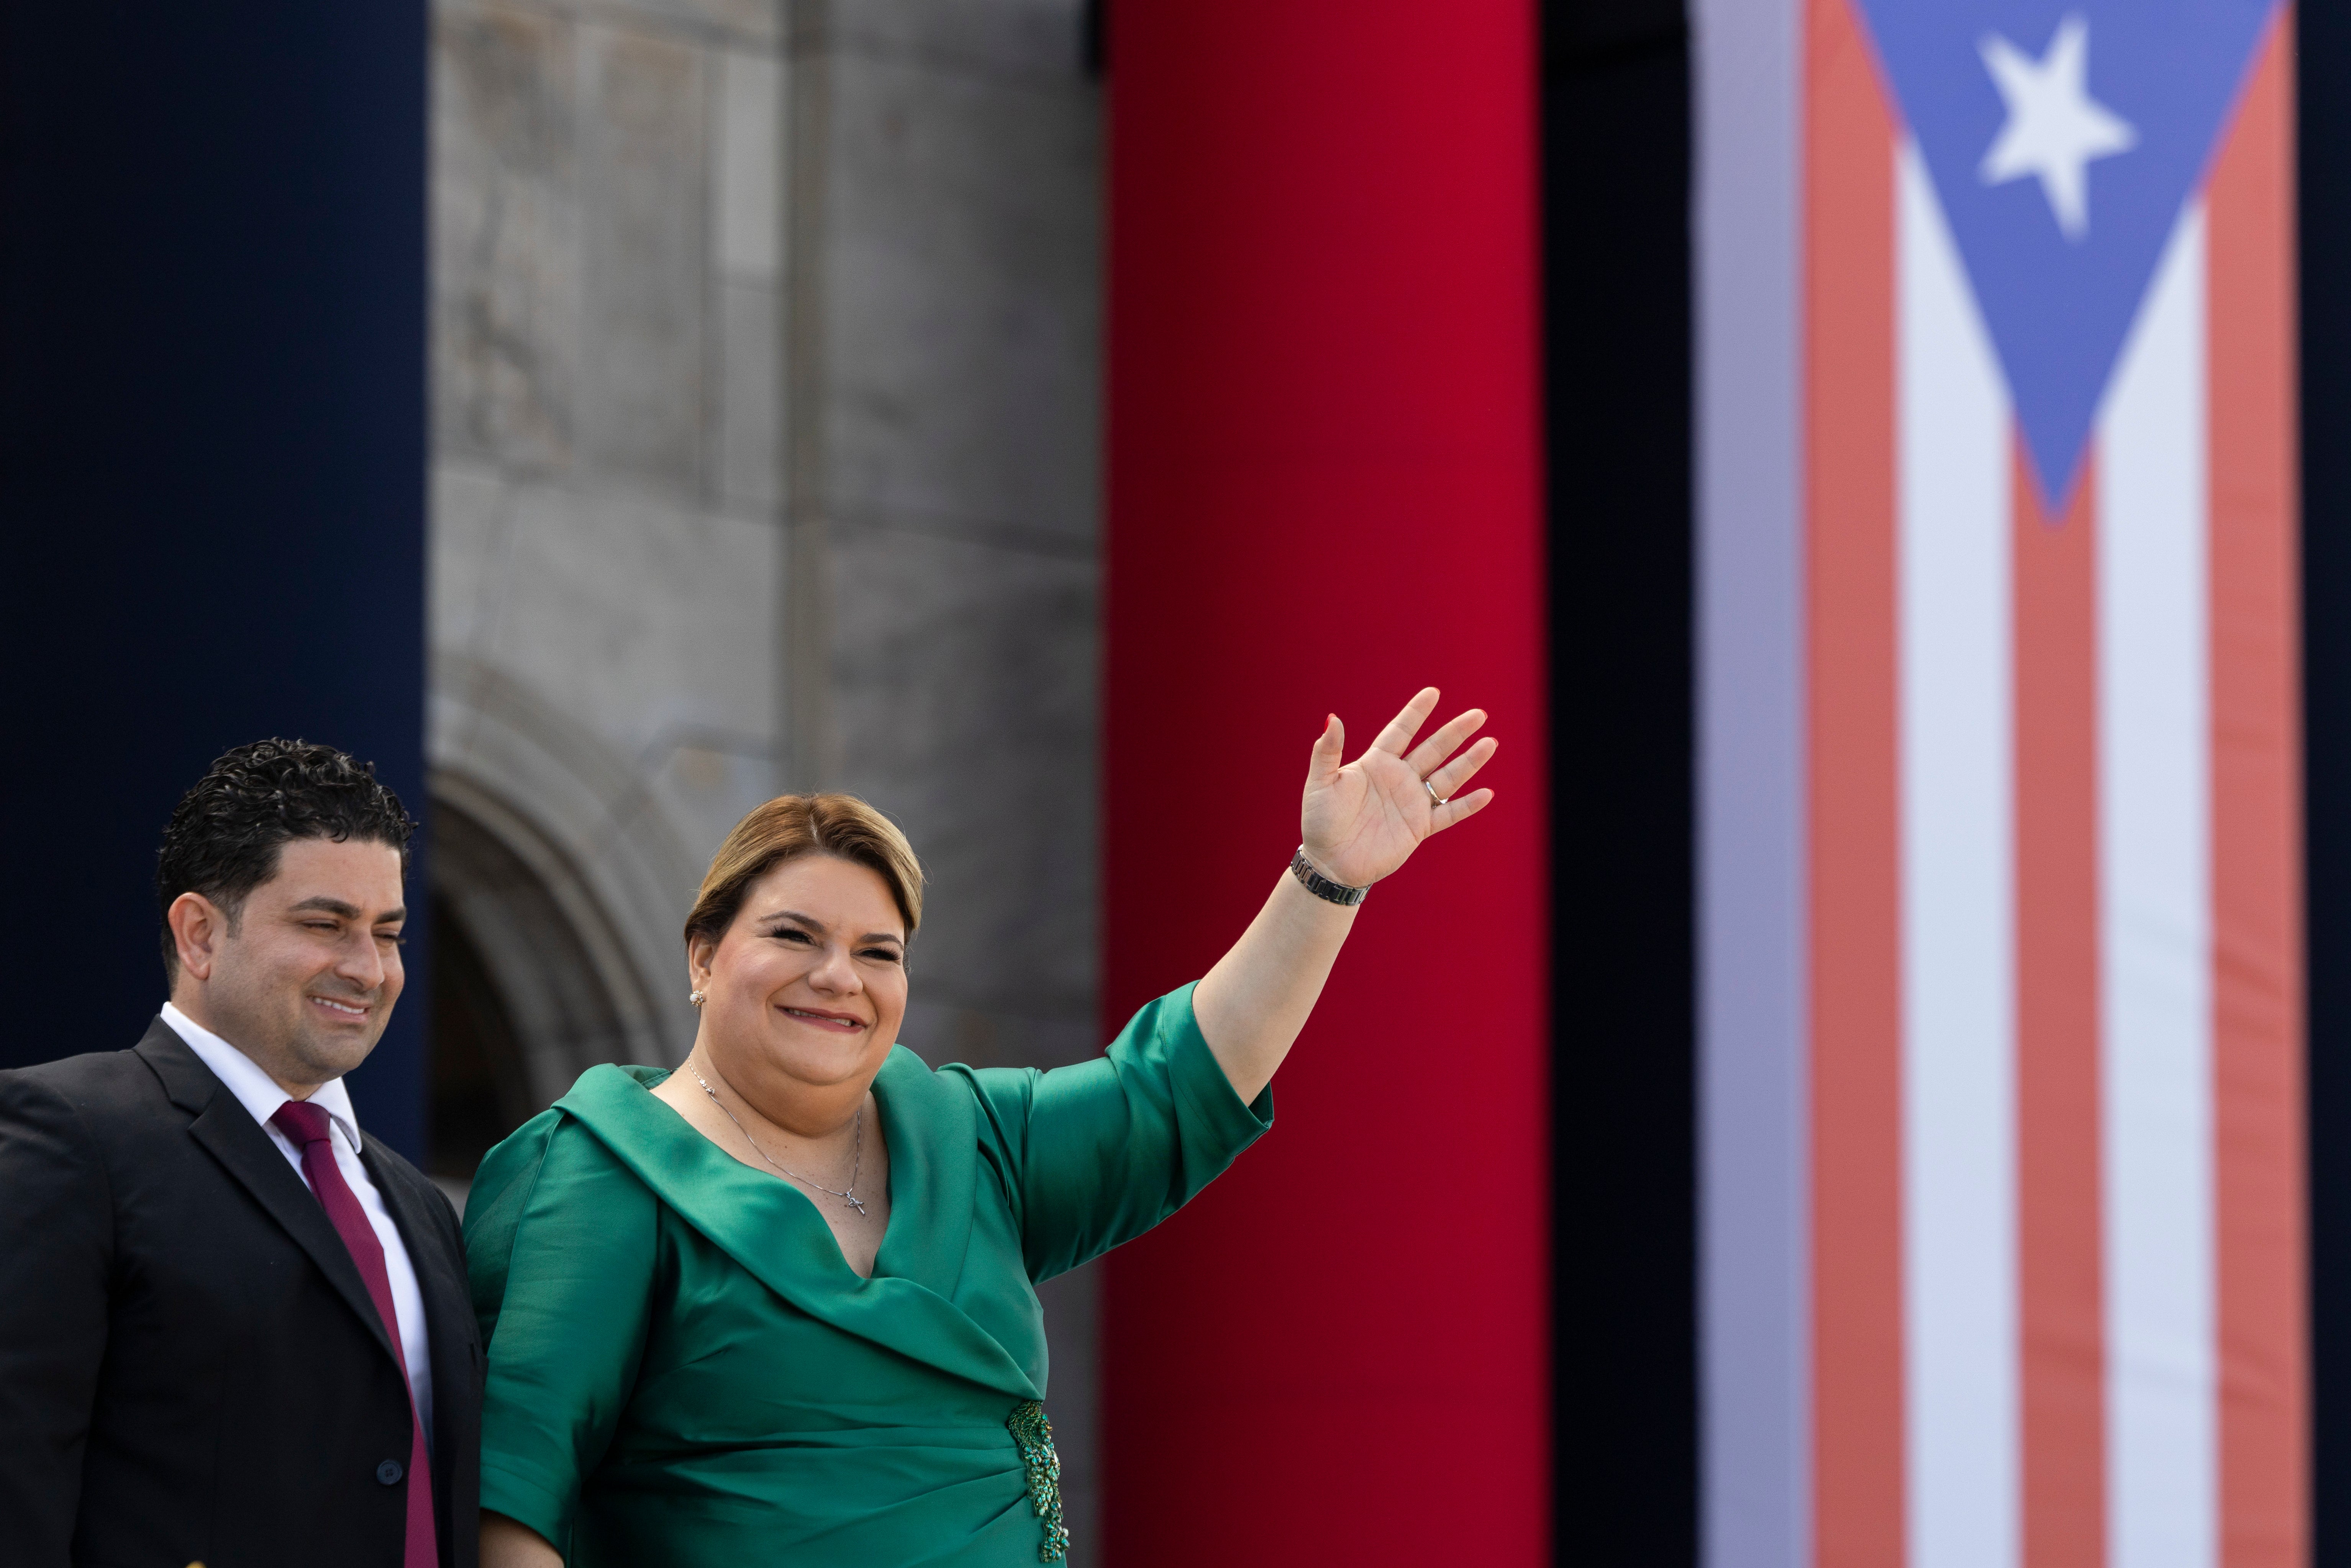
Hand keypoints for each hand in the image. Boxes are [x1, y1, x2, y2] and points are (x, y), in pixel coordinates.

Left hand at [1299, 688, 1497, 887]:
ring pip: (1447, 777)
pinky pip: (1448, 814)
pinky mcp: (1419, 828)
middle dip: (1455, 732)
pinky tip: (1486, 794)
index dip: (1416, 712)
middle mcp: (1398, 779)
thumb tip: (1332, 718)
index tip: (1433, 692)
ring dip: (1469, 762)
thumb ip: (1327, 752)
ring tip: (1490, 743)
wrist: (1330, 863)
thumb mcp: (1320, 784)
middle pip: (1433, 750)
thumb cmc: (1320, 821)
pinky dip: (1467, 805)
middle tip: (1479, 714)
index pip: (1401, 731)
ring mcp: (1411, 803)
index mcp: (1376, 763)